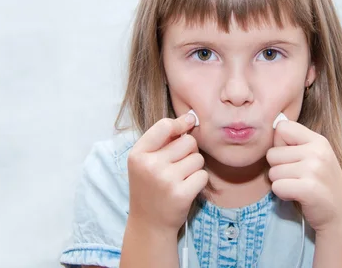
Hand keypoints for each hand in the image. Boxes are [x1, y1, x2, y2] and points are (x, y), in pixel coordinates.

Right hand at [127, 113, 207, 233]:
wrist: (149, 224)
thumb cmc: (150, 187)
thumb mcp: (145, 162)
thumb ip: (163, 140)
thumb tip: (189, 117)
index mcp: (138, 154)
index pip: (164, 126)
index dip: (179, 124)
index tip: (187, 124)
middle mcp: (150, 165)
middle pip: (187, 141)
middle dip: (188, 151)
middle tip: (177, 166)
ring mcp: (166, 180)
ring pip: (197, 158)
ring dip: (194, 167)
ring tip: (180, 178)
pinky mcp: (181, 194)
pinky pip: (202, 175)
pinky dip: (198, 181)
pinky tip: (186, 189)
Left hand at [266, 120, 341, 233]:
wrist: (340, 215)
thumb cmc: (321, 185)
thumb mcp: (315, 157)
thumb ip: (295, 144)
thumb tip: (272, 129)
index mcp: (318, 140)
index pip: (282, 127)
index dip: (280, 144)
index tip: (292, 157)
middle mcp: (317, 151)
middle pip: (272, 153)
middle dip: (278, 168)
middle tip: (297, 177)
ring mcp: (314, 169)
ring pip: (273, 172)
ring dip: (280, 183)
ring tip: (298, 186)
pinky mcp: (308, 188)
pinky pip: (277, 187)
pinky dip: (282, 194)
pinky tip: (297, 196)